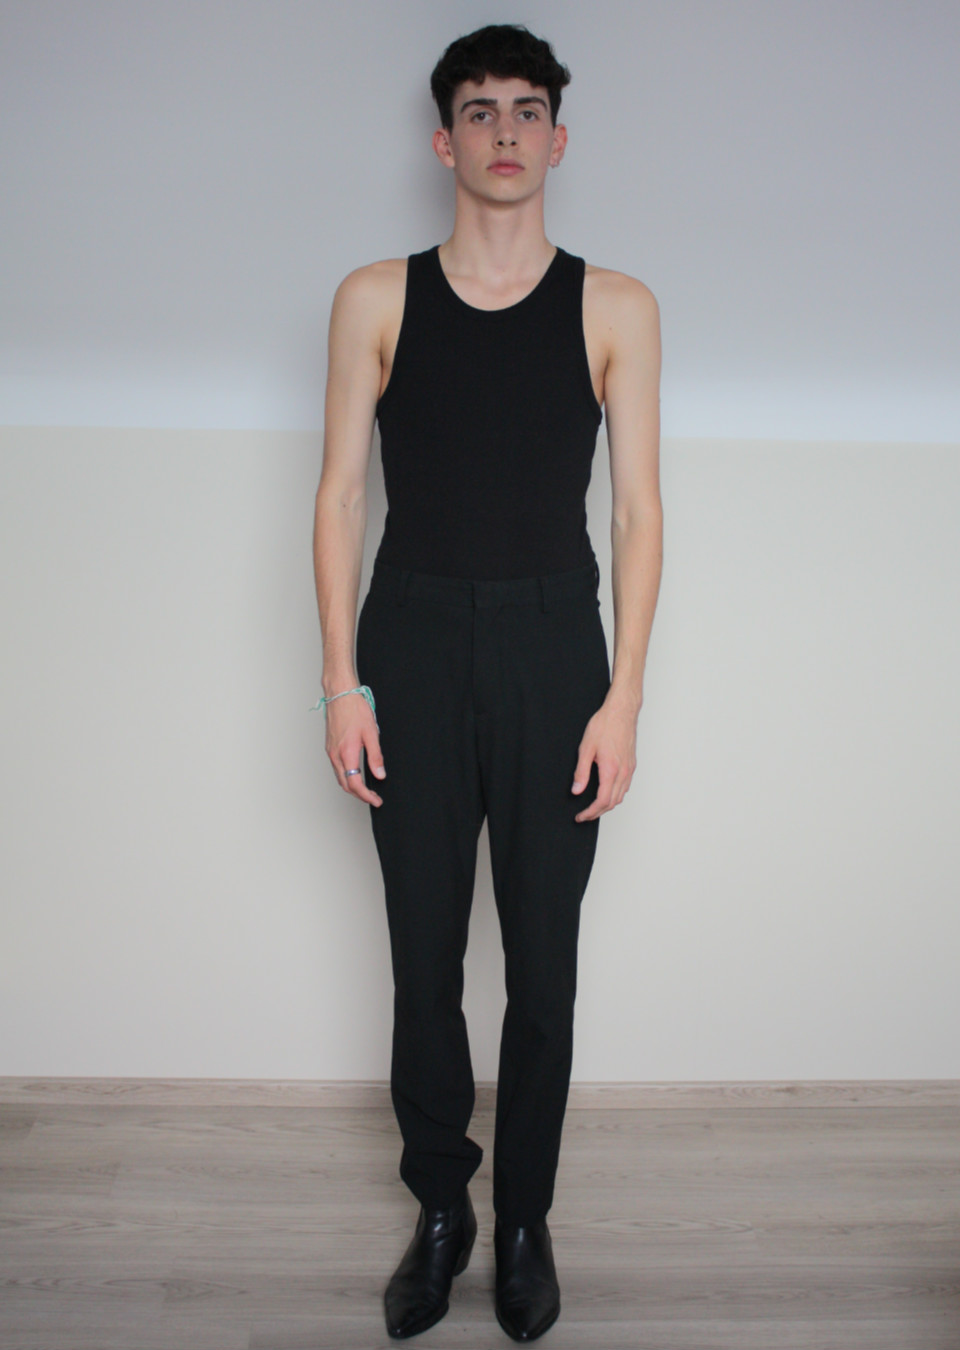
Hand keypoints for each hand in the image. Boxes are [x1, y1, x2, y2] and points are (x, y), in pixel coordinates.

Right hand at [325, 693, 385, 806]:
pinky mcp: (329, 746)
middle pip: (345, 784)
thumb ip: (375, 757)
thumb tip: (380, 774)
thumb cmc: (355, 709)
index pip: (355, 784)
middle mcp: (335, 755)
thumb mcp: (371, 733)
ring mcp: (330, 751)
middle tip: (373, 797)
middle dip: (359, 794)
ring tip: (365, 788)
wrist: (340, 694)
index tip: (375, 800)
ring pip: (339, 777)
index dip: (366, 796)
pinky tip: (355, 773)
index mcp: (347, 753)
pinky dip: (346, 776)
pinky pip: (336, 768)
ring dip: (351, 786)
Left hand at [570, 696, 638, 821]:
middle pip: (612, 802)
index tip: (581, 816)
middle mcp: (623, 772)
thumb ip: (581, 772)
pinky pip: (625, 787)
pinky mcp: (632, 764)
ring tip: (594, 807)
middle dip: (597, 812)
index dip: (590, 812)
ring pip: (620, 796)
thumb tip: (577, 790)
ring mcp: (630, 769)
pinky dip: (615, 795)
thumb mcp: (586, 748)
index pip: (602, 801)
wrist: (621, 711)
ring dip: (607, 805)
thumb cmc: (605, 725)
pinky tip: (606, 792)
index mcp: (611, 770)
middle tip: (584, 815)